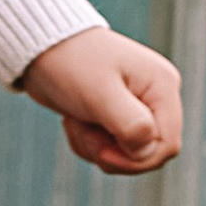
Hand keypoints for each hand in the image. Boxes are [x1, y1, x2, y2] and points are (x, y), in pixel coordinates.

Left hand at [21, 25, 182, 176]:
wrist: (38, 47)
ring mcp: (137, 106)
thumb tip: (148, 152)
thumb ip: (132, 126)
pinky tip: (74, 122)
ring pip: (129, 154)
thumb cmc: (70, 62)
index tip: (102, 152)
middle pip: (149, 152)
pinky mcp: (117, 115)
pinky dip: (89, 144)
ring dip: (97, 148)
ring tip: (76, 122)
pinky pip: (112, 148)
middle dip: (114, 153)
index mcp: (162, 86)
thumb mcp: (100, 93)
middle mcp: (156, 96)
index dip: (136, 159)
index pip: (167, 145)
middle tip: (85, 132)